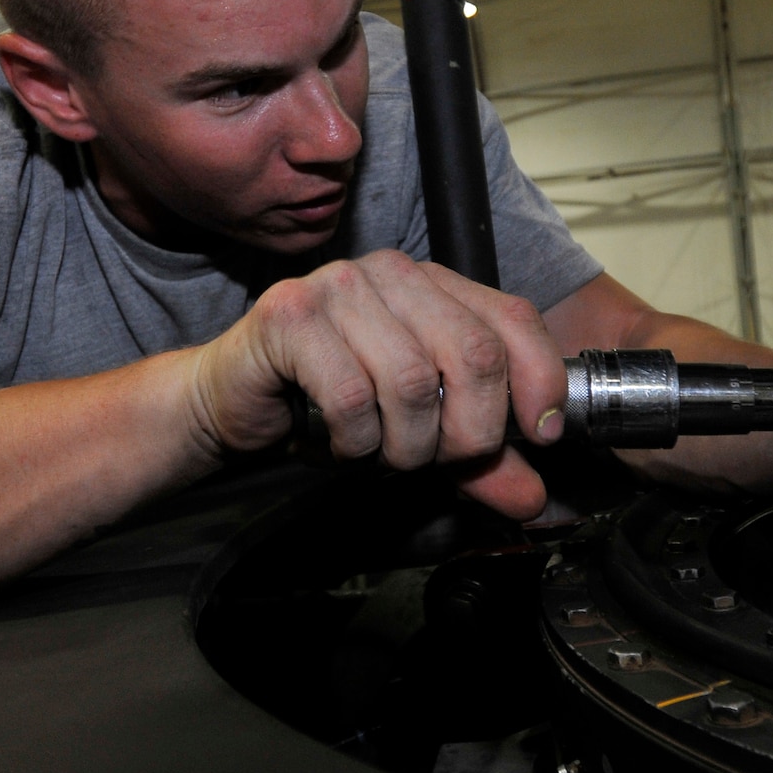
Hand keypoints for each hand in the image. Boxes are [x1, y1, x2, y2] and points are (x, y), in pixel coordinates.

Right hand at [188, 250, 565, 519]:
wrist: (231, 399)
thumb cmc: (329, 404)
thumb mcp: (420, 433)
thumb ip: (480, 459)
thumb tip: (533, 498)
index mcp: (433, 283)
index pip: (514, 319)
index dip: (539, 381)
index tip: (541, 436)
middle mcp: (391, 273)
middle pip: (474, 352)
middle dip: (471, 430)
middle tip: (445, 459)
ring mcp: (339, 287)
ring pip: (412, 381)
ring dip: (406, 444)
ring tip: (383, 451)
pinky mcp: (290, 315)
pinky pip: (352, 396)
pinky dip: (356, 441)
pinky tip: (343, 441)